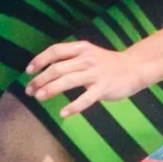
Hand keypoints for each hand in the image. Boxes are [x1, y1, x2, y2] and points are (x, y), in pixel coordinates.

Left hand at [23, 38, 144, 114]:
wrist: (134, 68)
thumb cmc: (106, 63)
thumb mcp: (88, 53)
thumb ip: (70, 58)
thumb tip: (45, 69)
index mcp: (81, 48)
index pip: (55, 51)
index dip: (40, 60)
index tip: (29, 72)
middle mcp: (87, 59)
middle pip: (58, 68)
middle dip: (40, 79)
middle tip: (30, 90)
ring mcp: (96, 73)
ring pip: (68, 81)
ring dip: (51, 90)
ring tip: (39, 98)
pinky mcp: (103, 88)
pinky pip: (86, 99)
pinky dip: (73, 107)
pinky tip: (63, 113)